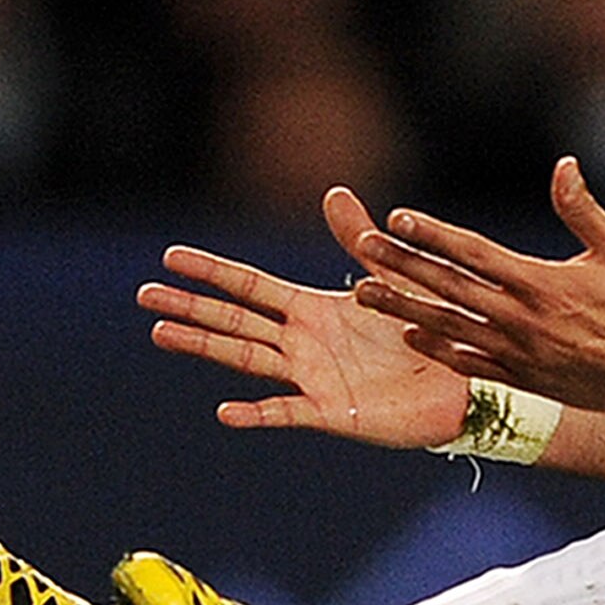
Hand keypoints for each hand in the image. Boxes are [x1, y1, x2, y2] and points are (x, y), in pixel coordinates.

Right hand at [138, 186, 477, 447]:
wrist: (461, 384)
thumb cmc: (424, 333)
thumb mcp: (389, 278)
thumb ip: (359, 240)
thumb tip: (335, 192)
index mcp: (312, 309)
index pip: (249, 286)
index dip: (211, 271)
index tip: (171, 256)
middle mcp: (302, 343)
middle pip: (233, 320)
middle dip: (189, 307)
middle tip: (144, 295)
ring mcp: (310, 377)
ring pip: (246, 358)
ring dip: (204, 347)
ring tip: (161, 333)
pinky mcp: (329, 411)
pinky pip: (286, 411)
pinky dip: (257, 413)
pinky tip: (225, 412)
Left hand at [352, 157, 604, 414]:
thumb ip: (584, 210)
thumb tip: (563, 164)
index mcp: (545, 284)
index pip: (476, 253)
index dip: (434, 235)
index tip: (398, 217)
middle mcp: (526, 321)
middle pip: (450, 288)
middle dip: (402, 265)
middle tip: (361, 248)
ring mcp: (523, 355)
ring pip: (450, 328)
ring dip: (404, 308)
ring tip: (365, 294)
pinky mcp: (528, 380)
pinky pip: (472, 365)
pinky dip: (438, 351)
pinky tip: (410, 336)